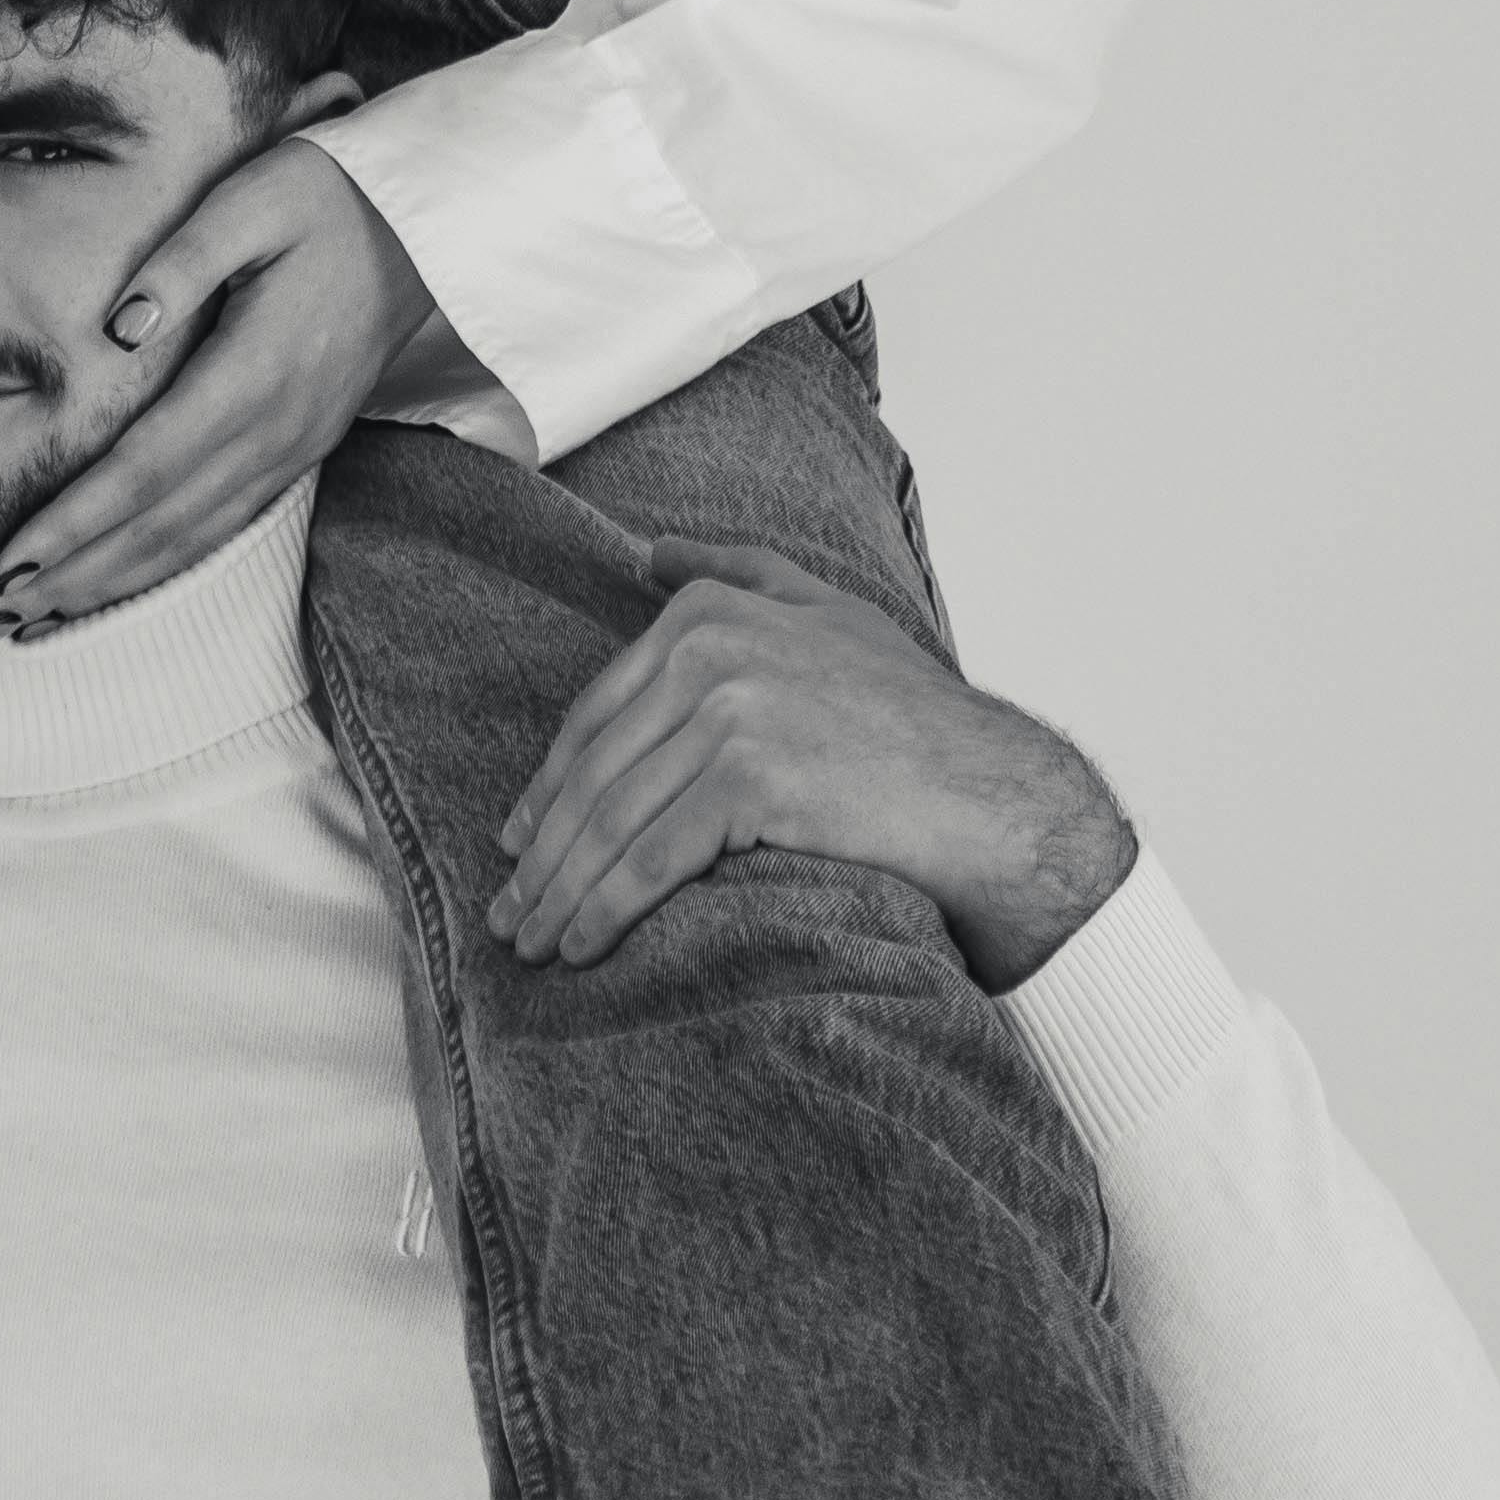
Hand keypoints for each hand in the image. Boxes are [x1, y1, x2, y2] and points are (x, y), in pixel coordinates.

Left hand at [0, 137, 434, 621]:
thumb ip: (182, 263)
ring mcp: (294, 448)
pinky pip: (224, 527)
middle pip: (160, 525)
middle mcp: (276, 430)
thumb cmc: (329, 195)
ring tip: (33, 623)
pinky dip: (163, 565)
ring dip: (110, 586)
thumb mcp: (252, 200)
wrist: (428, 220)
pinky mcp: (301, 449)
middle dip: (72, 578)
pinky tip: (116, 583)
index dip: (76, 521)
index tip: (9, 560)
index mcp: (255, 373)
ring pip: (192, 540)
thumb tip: (118, 329)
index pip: (147, 468)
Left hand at [486, 538, 1134, 978]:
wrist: (990, 794)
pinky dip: (606, 910)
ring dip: (562, 892)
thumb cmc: (912, 718)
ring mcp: (728, 710)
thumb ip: (735, 569)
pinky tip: (583, 947)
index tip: (518, 844)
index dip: (549, 789)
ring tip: (535, 943)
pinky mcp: (748, 781)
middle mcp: (709, 646)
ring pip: (613, 819)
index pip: (597, 715)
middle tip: (509, 913)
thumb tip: (648, 552)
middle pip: (594, 771)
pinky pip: (651, 860)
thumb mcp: (825, 610)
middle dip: (544, 853)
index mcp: (709, 606)